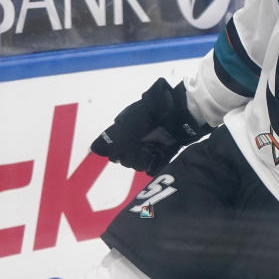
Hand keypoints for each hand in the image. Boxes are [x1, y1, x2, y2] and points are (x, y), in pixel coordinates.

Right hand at [90, 78, 210, 174]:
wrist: (185, 111)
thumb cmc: (156, 113)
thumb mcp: (132, 123)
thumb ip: (113, 137)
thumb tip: (93, 150)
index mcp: (125, 130)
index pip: (114, 152)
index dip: (120, 152)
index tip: (129, 146)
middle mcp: (136, 139)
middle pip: (127, 160)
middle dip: (134, 156)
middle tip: (145, 147)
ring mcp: (150, 145)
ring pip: (140, 165)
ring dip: (145, 160)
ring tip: (153, 150)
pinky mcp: (164, 151)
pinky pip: (155, 166)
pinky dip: (156, 164)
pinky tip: (160, 156)